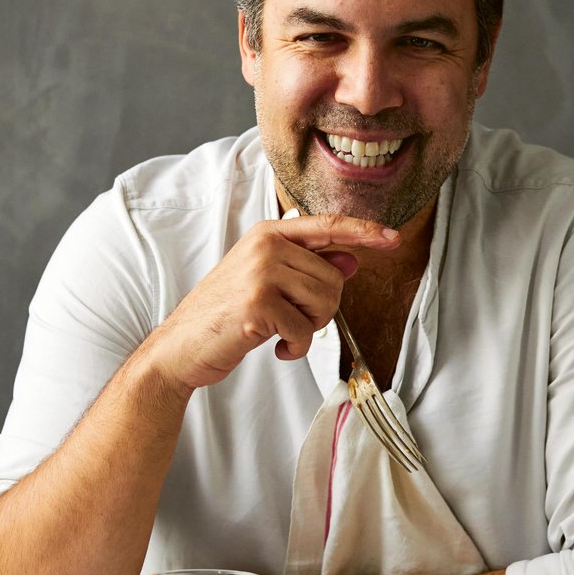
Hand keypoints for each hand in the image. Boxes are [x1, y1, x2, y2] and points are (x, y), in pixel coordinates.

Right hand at [148, 214, 398, 392]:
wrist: (181, 346)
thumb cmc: (225, 315)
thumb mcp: (267, 284)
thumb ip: (307, 268)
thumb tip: (351, 260)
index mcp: (267, 234)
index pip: (326, 226)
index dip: (364, 232)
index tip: (392, 239)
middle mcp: (265, 246)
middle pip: (334, 276)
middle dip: (322, 309)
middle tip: (291, 321)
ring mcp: (260, 272)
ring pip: (325, 301)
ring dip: (310, 328)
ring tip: (280, 332)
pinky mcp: (258, 304)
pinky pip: (305, 330)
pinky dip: (294, 348)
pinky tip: (272, 346)